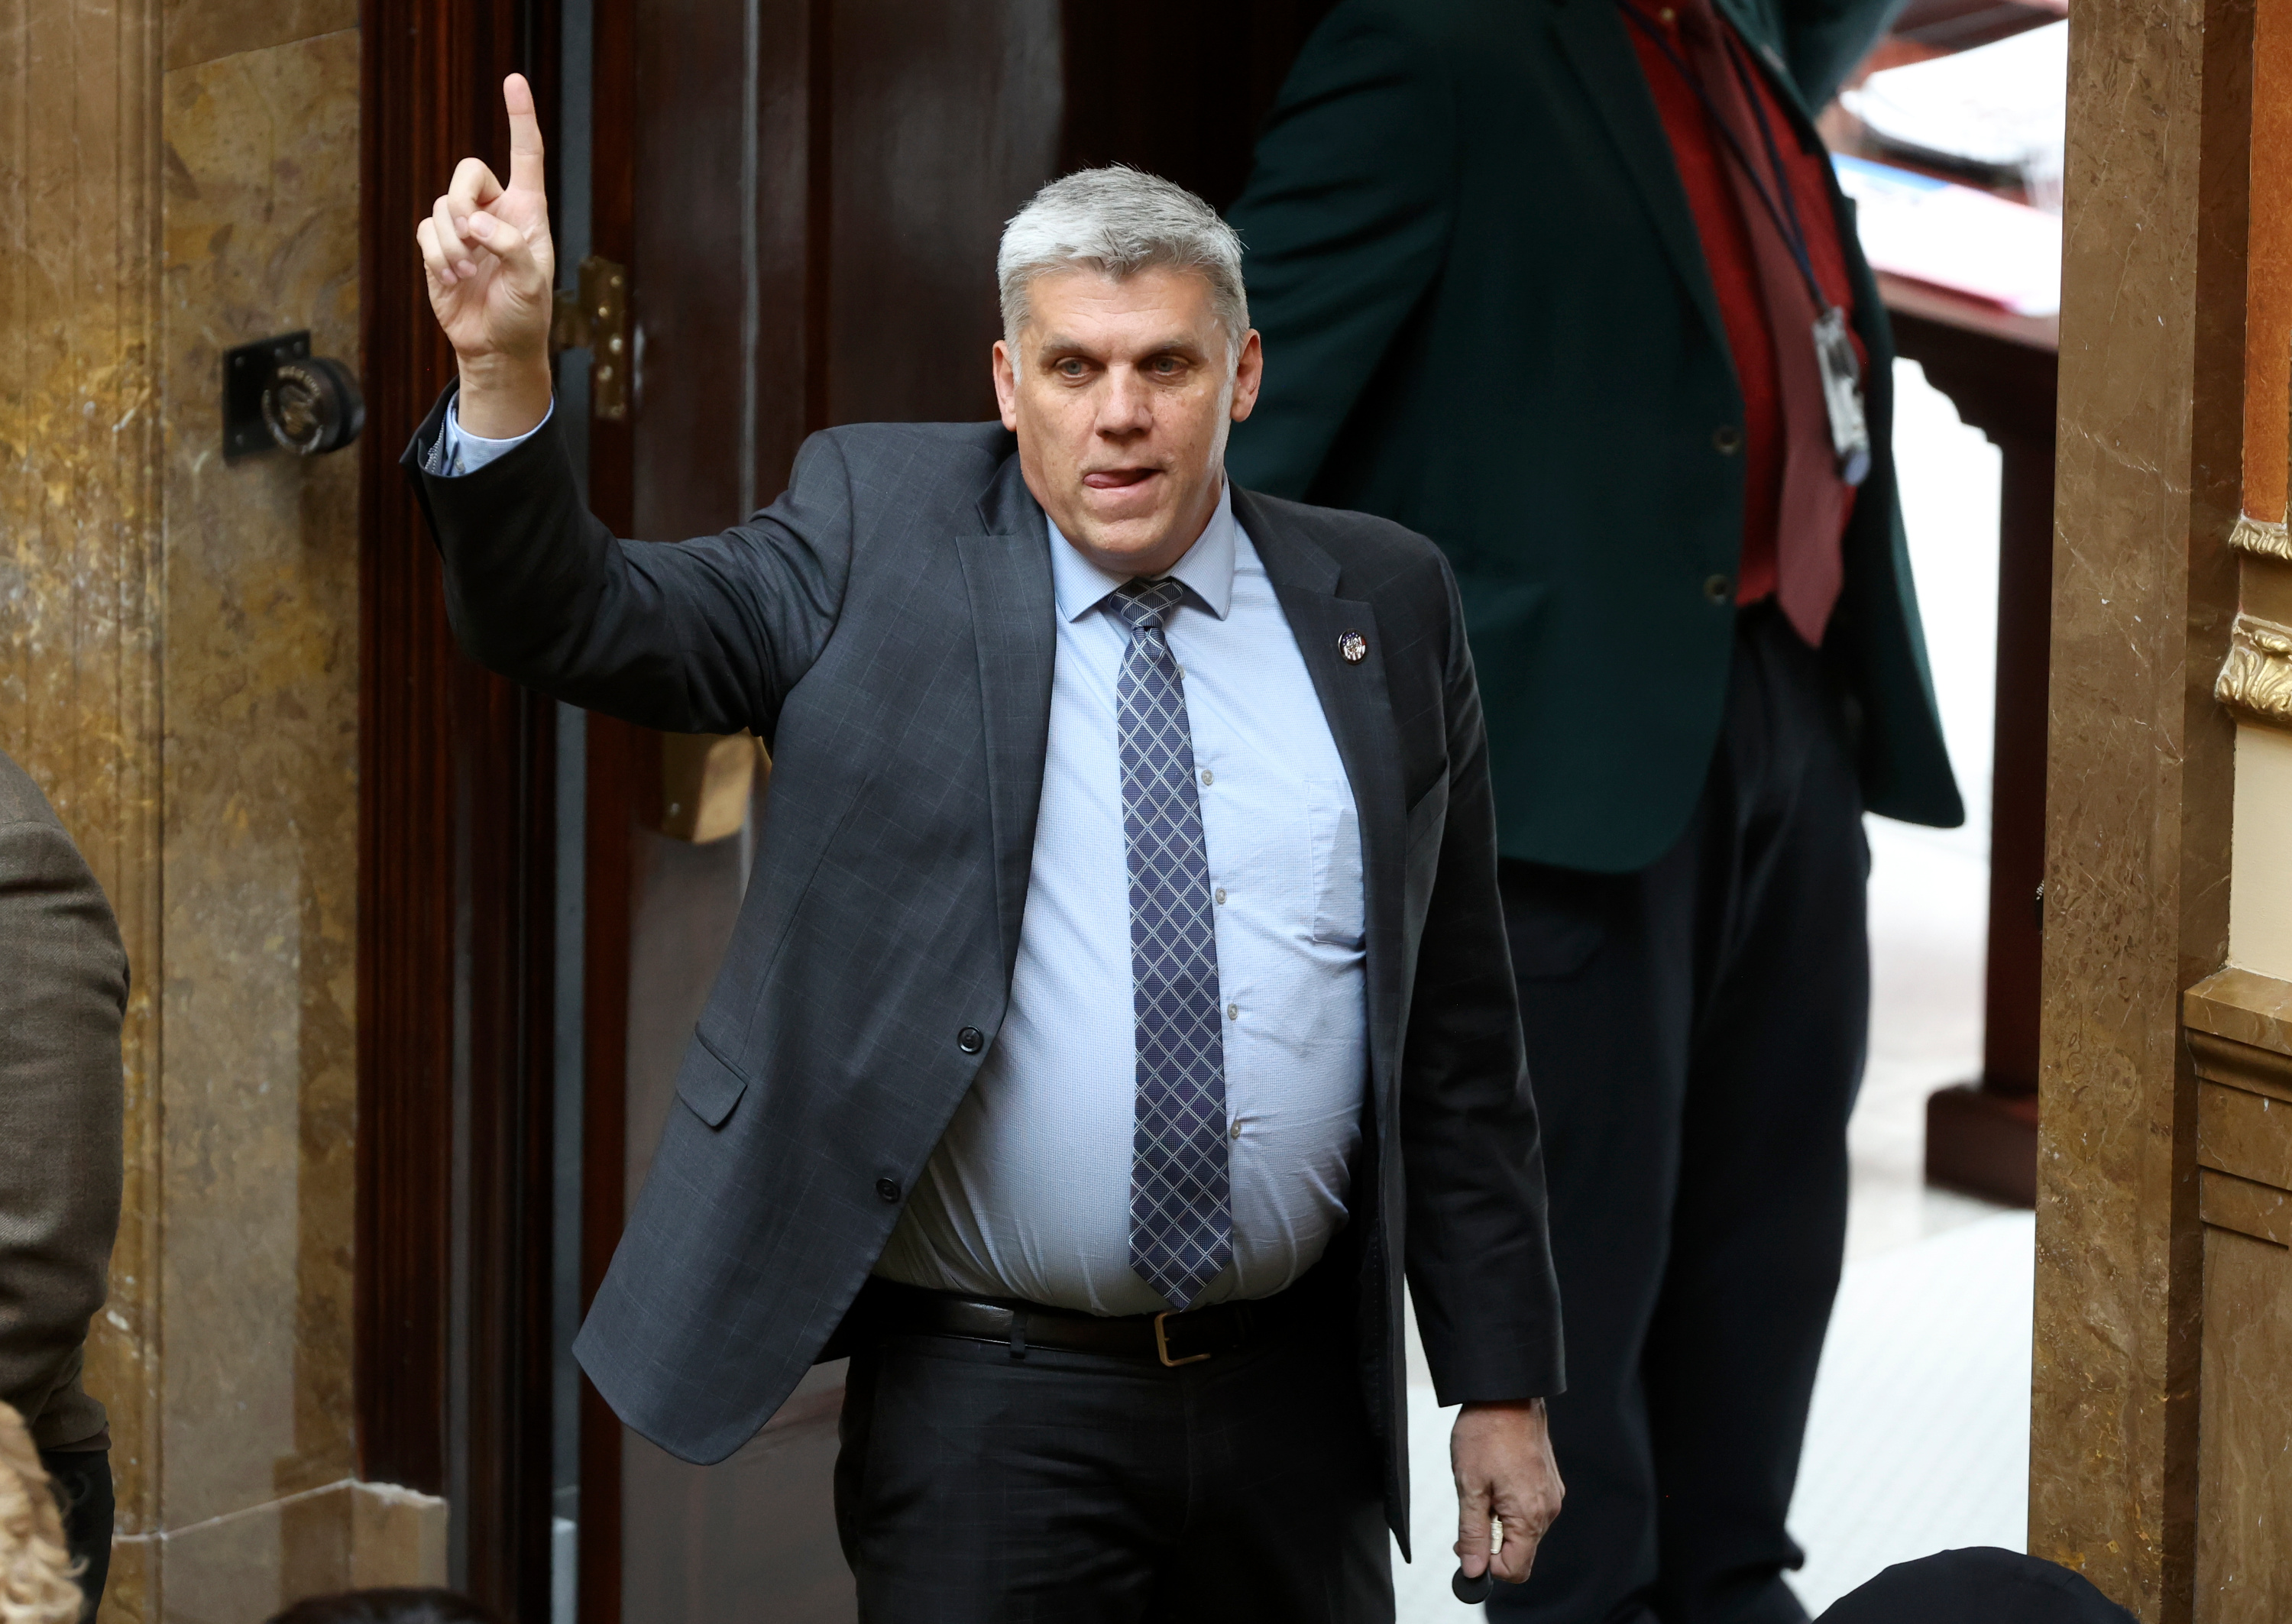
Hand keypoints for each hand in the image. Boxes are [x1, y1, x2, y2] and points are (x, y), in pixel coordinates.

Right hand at [415, 72, 555, 436]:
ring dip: (453, 244)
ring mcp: (464, 227)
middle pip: (466, 169)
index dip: (520, 117)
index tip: (514, 80)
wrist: (496, 346)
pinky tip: (453, 279)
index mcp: (527, 211)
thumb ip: (511, 247)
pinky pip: (425, 231)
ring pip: (441, 205)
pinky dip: (438, 256)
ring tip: (470, 274)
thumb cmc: (525, 314)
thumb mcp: (532, 282)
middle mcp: (495, 210)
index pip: (525, 154)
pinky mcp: (437, 246)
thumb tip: (476, 223)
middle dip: (463, 201)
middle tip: (474, 238)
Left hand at [1452, 1398, 1562, 1586]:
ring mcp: (1550, 1495)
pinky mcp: (1548, 1482)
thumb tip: (1472, 1570)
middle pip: (1520, 1551)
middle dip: (1491, 1543)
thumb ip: (1472, 1534)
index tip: (1467, 1547)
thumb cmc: (1487, 1432)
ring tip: (1482, 1489)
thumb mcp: (1470, 1487)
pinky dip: (1509, 1506)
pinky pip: (1529, 1509)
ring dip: (1499, 1522)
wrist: (1506, 1393)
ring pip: (1523, 1530)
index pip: (1515, 1569)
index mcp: (1530, 1515)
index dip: (1487, 1565)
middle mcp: (1548, 1509)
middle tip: (1469, 1516)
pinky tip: (1494, 1481)